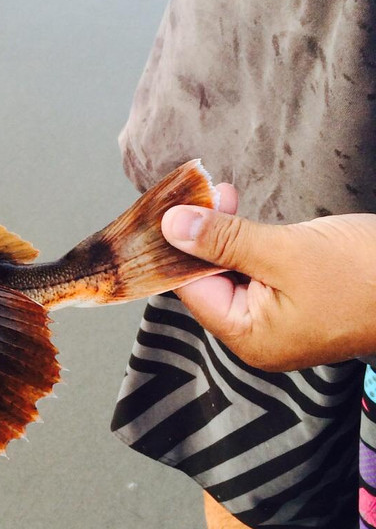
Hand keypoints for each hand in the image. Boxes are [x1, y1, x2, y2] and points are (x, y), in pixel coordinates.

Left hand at [161, 198, 375, 371]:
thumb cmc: (369, 276)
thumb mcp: (287, 251)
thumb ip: (224, 241)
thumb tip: (172, 227)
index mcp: (249, 336)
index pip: (190, 289)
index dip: (177, 246)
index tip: (174, 204)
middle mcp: (258, 335)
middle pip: (208, 281)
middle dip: (200, 236)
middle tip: (206, 191)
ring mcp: (279, 320)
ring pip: (232, 272)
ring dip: (224, 234)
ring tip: (226, 195)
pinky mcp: (298, 301)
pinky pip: (258, 271)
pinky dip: (247, 243)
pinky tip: (243, 214)